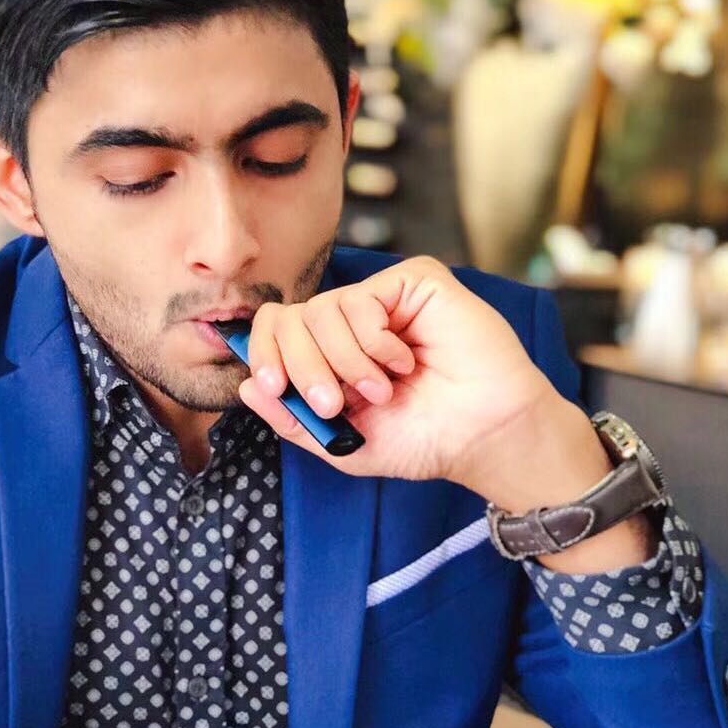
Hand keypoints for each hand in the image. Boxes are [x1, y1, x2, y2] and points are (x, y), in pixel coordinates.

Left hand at [237, 255, 558, 492]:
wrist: (482, 437)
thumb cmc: (422, 440)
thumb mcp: (342, 445)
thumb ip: (292, 419)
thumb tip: (245, 388)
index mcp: (329, 354)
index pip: (274, 329)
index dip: (262, 352)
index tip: (271, 385)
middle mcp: (349, 322)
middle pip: (289, 316)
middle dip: (302, 365)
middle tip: (334, 403)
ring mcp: (381, 300)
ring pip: (322, 309)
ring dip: (345, 361)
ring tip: (382, 389)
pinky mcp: (413, 282)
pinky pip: (361, 298)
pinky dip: (373, 340)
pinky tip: (402, 361)